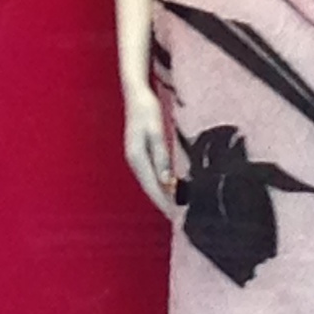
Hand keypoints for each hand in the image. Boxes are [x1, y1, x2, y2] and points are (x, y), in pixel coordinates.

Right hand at [121, 83, 175, 216]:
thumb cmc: (147, 110)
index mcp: (137, 157)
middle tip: (179, 219)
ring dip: (162, 196)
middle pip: (150, 188)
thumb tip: (166, 182)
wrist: (135, 94)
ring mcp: (136, 158)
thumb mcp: (156, 131)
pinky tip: (169, 189)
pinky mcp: (140, 154)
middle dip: (163, 204)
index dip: (164, 203)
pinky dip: (160, 185)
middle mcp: (134, 161)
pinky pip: (150, 175)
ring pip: (150, 183)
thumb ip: (161, 156)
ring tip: (176, 209)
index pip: (153, 187)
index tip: (176, 217)